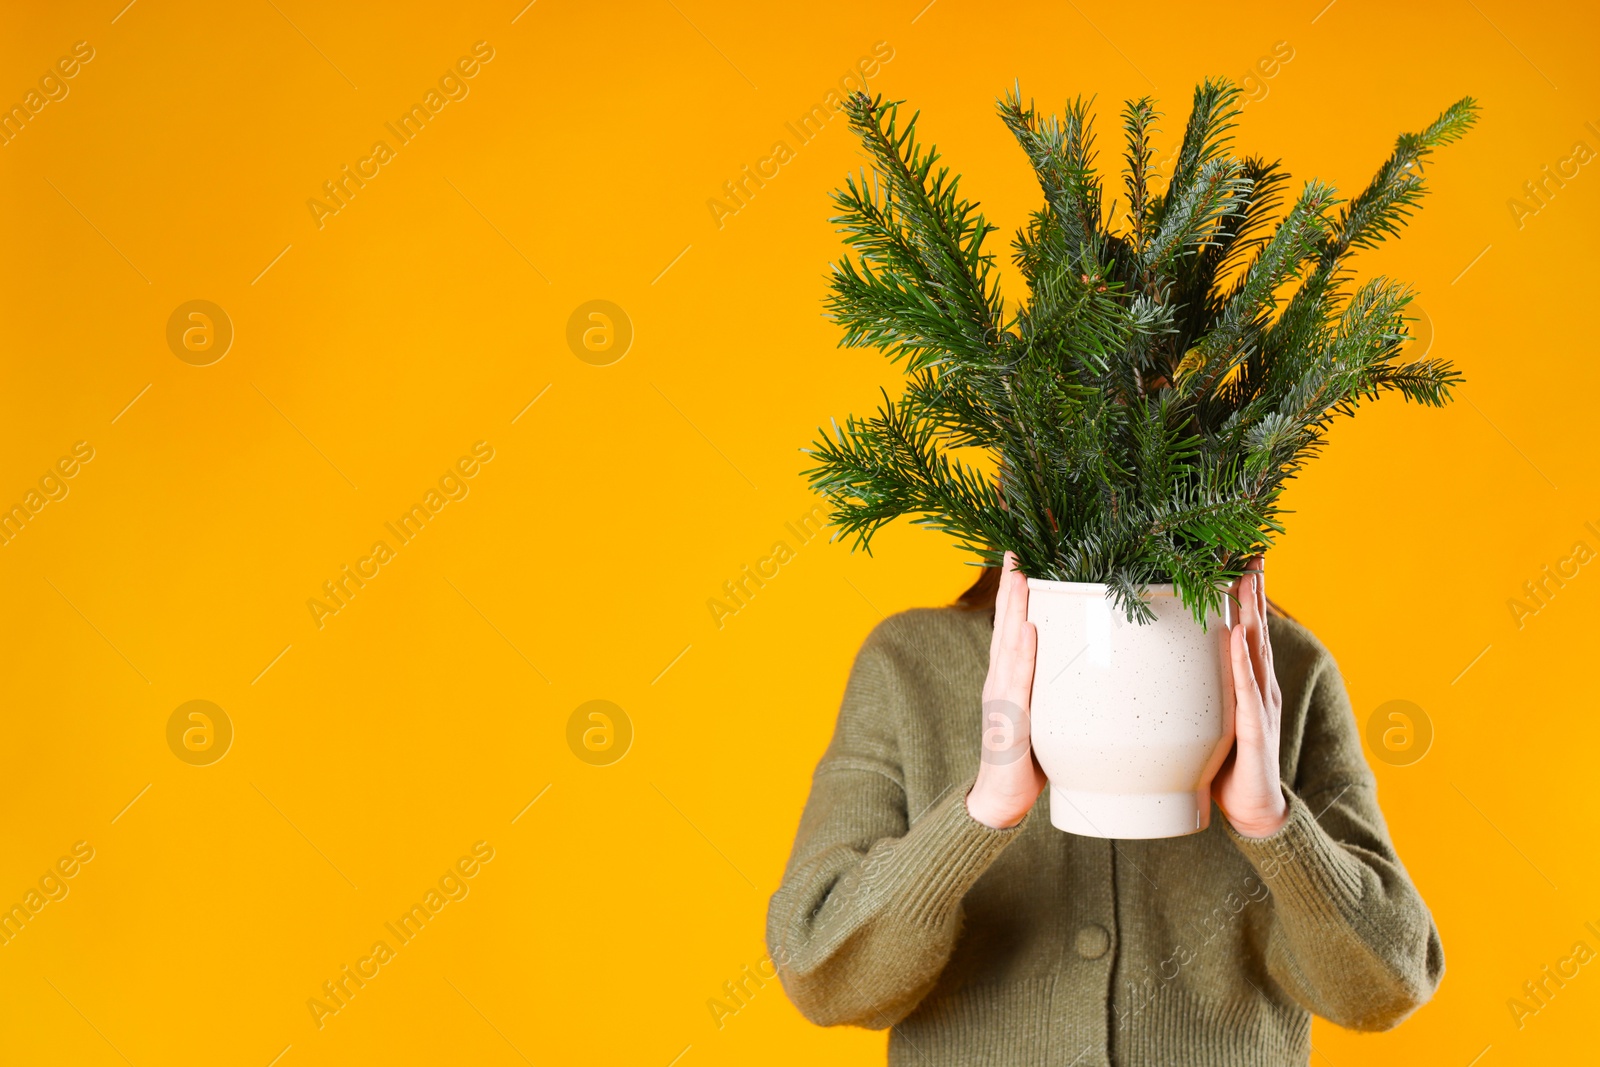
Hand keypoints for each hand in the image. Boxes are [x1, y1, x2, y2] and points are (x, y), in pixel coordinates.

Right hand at [966, 553, 1047, 828]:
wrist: (1002, 802)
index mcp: (1014, 676)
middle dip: (1014, 585)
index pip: (1017, 624)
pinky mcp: (1007, 720)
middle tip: (1021, 548)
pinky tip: (1028, 629)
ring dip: (1015, 606)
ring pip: (1009, 643)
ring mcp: (1001, 698)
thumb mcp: (1053, 716)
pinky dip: (1022, 653)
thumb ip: (1066, 689)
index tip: (1027, 554)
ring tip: (1022, 573)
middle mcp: (1003, 679)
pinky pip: (1016, 681)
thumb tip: (1104, 665)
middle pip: (1008, 623)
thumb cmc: (1033, 760)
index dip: (1020, 590)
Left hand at [1212, 556, 1289, 837]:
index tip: (1238, 552)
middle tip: (1250, 549)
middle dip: (1253, 587)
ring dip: (1251, 613)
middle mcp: (1258, 684)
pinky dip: (1242, 665)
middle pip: (1256, 626)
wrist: (1252, 810)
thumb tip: (1158, 657)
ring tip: (1247, 577)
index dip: (1242, 590)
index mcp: (1245, 678)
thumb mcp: (1204, 714)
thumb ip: (1192, 684)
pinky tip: (1238, 641)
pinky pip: (1247, 694)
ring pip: (1256, 650)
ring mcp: (1259, 705)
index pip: (1244, 625)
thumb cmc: (1224, 762)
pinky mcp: (1254, 731)